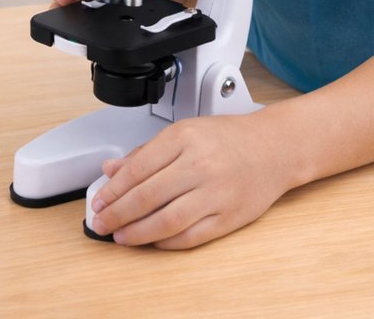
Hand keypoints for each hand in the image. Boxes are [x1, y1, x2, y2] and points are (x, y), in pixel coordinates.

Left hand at [89, 113, 288, 248]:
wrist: (274, 147)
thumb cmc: (229, 138)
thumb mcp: (186, 131)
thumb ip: (147, 152)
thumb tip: (111, 170)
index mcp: (185, 137)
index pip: (137, 169)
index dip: (112, 190)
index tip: (98, 201)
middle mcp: (199, 164)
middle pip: (147, 197)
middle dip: (116, 214)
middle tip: (100, 223)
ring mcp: (215, 192)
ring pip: (166, 221)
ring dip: (137, 233)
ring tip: (120, 236)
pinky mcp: (228, 217)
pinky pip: (190, 236)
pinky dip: (166, 242)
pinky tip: (151, 240)